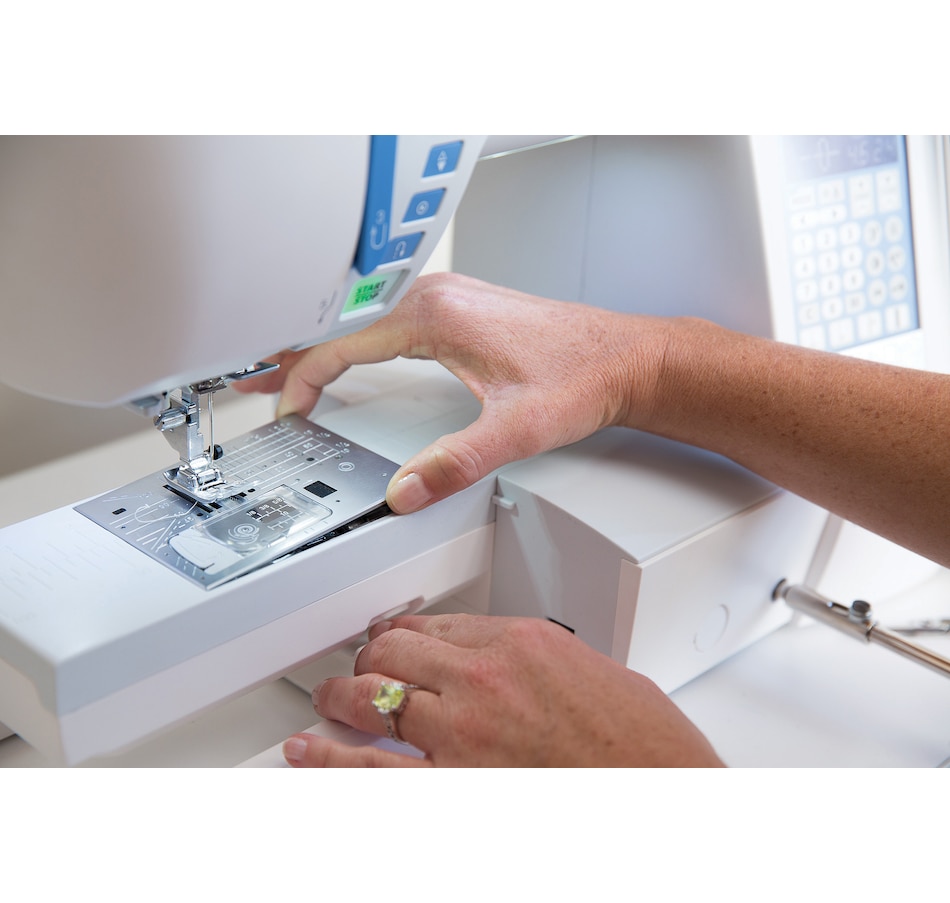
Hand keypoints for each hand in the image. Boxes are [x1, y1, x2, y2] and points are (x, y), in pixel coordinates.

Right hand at [234, 273, 671, 513]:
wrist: (624, 358)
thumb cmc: (580, 376)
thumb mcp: (514, 428)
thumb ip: (456, 463)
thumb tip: (406, 492)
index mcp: (431, 314)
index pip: (340, 346)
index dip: (303, 381)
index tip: (286, 412)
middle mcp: (433, 296)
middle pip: (340, 326)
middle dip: (290, 354)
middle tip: (250, 378)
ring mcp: (445, 297)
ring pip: (361, 321)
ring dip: (321, 346)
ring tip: (285, 371)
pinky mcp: (458, 308)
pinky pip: (386, 321)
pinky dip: (355, 341)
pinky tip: (349, 357)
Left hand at [281, 613, 723, 767]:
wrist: (665, 786)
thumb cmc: (644, 743)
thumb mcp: (592, 671)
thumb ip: (537, 662)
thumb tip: (507, 666)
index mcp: (521, 642)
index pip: (438, 622)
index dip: (407, 630)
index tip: (397, 636)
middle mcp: (484, 680)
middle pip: (397, 651)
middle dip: (372, 656)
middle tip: (361, 662)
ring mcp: (464, 734)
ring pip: (375, 698)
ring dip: (342, 695)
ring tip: (326, 696)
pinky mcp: (455, 785)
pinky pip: (374, 769)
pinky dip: (332, 760)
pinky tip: (310, 752)